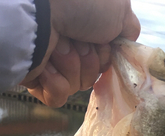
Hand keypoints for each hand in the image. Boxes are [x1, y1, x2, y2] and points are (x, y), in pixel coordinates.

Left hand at [21, 0, 139, 106]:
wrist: (42, 9)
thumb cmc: (82, 3)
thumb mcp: (120, 9)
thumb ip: (129, 29)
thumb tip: (125, 44)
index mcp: (85, 30)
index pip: (104, 60)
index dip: (105, 55)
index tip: (101, 41)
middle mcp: (68, 45)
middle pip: (91, 75)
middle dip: (88, 60)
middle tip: (77, 40)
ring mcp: (50, 63)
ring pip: (76, 86)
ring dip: (71, 67)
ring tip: (59, 45)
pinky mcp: (35, 79)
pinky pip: (57, 97)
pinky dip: (56, 84)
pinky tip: (48, 65)